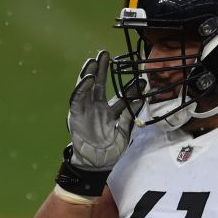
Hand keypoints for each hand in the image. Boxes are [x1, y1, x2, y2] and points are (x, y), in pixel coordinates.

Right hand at [66, 50, 142, 170]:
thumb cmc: (110, 150)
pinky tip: (89, 78)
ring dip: (91, 74)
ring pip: (87, 88)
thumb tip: (141, 100)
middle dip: (103, 69)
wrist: (97, 164)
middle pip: (101, 85)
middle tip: (106, 53)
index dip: (128, 87)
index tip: (138, 76)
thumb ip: (130, 116)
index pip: (119, 95)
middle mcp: (97, 107)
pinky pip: (77, 99)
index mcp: (110, 111)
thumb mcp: (124, 132)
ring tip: (95, 60)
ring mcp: (86, 110)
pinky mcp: (76, 115)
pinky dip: (82, 88)